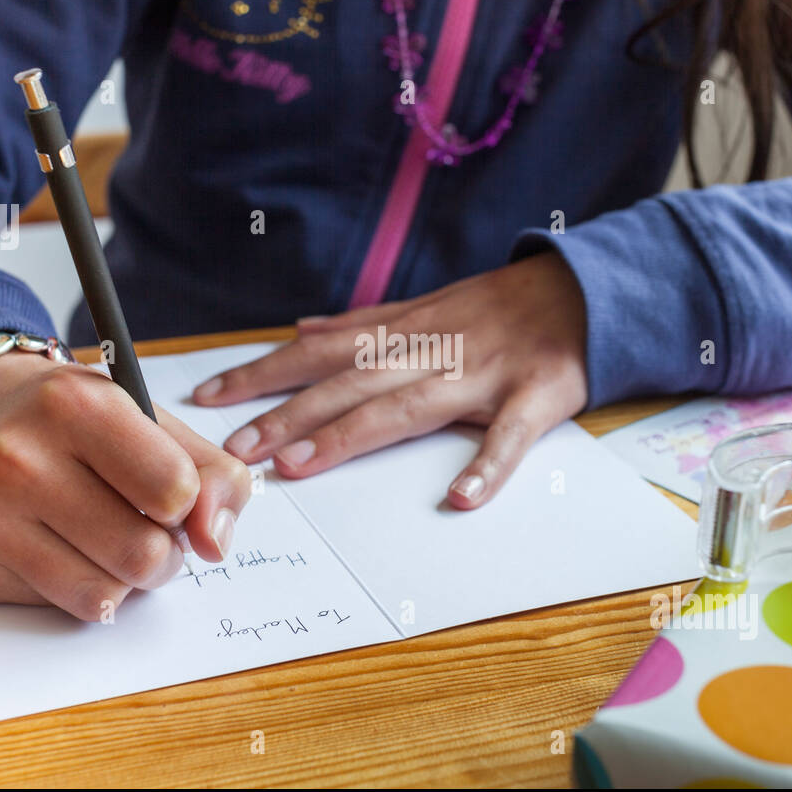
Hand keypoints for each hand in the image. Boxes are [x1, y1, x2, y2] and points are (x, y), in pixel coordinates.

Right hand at [0, 351, 252, 620]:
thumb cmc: (82, 422)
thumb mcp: (157, 422)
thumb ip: (215, 475)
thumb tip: (215, 544)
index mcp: (75, 404)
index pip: (174, 491)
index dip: (186, 503)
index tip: (168, 491)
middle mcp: (19, 455)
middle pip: (144, 554)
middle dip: (164, 551)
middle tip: (145, 526)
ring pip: (107, 594)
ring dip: (127, 579)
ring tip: (110, 539)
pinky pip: (64, 607)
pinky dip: (82, 587)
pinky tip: (63, 547)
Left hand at [192, 251, 588, 507]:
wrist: (583, 293)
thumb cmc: (497, 308)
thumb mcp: (424, 305)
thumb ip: (365, 322)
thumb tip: (301, 328)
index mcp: (404, 331)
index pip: (319, 351)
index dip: (263, 373)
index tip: (208, 396)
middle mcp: (431, 349)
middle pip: (349, 382)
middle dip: (288, 413)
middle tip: (236, 448)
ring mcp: (481, 373)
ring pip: (407, 404)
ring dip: (352, 434)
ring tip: (302, 466)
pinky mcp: (534, 398)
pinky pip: (509, 436)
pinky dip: (487, 466)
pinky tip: (461, 498)